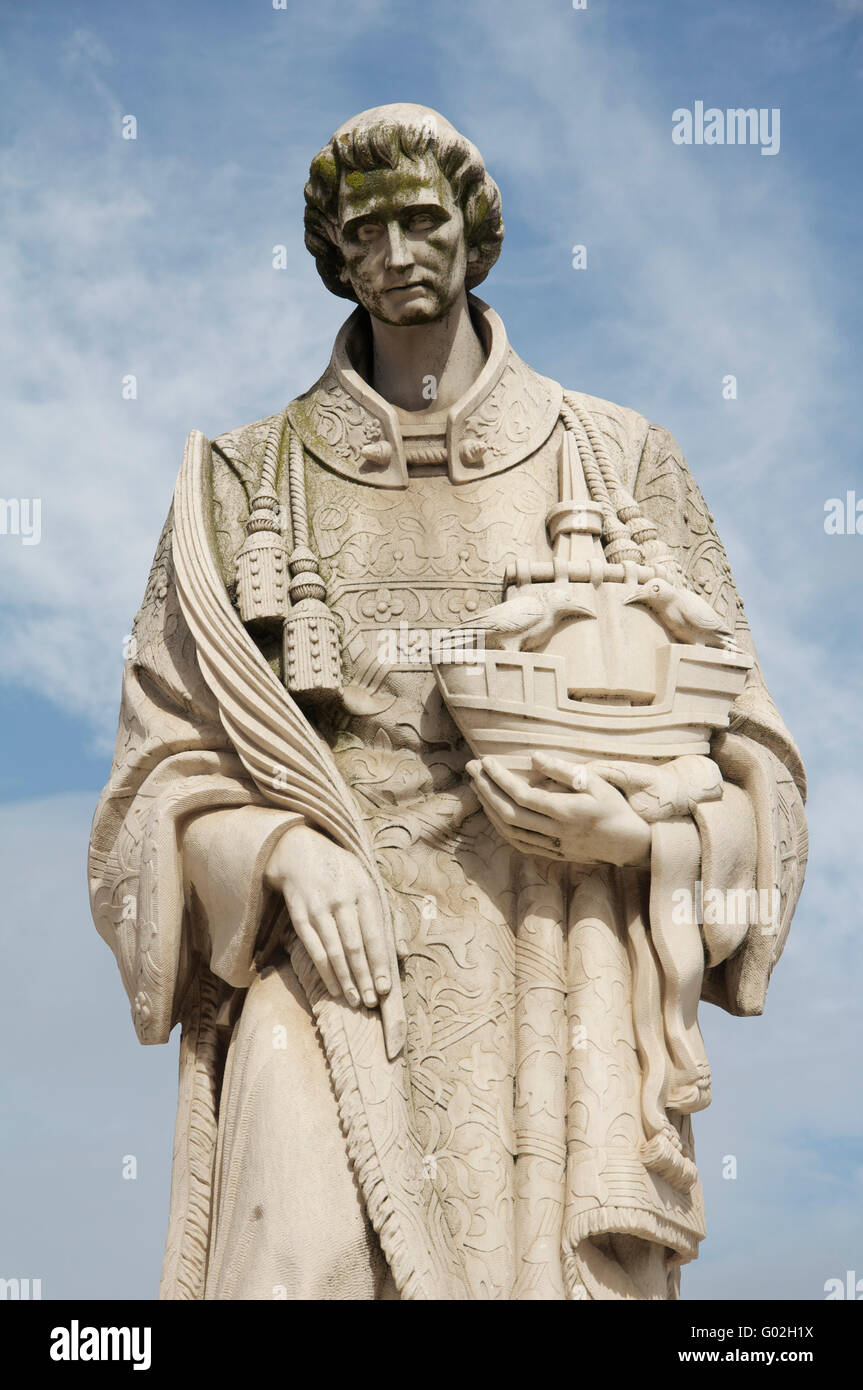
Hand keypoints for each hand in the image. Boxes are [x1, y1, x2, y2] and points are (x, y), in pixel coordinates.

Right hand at [265, 824, 390, 1008]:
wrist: (299, 850)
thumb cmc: (343, 873)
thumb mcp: (369, 884)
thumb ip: (387, 916)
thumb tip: (402, 952)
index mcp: (364, 889)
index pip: (375, 933)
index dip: (380, 962)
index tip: (386, 988)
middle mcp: (342, 898)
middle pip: (355, 946)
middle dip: (365, 977)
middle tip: (372, 1002)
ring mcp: (319, 907)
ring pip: (334, 951)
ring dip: (346, 979)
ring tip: (356, 1001)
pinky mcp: (300, 916)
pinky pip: (314, 949)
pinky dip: (325, 971)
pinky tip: (335, 988)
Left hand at [466, 753, 651, 866]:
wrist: (631, 845)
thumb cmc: (615, 808)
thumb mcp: (597, 782)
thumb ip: (564, 770)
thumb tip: (535, 758)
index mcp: (567, 812)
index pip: (523, 795)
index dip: (499, 778)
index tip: (486, 761)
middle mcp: (556, 832)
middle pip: (510, 813)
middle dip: (485, 790)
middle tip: (471, 769)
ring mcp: (553, 846)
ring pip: (510, 831)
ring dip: (489, 808)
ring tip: (478, 787)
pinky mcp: (553, 854)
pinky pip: (519, 843)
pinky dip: (501, 827)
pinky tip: (494, 812)